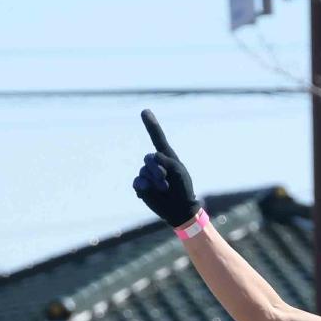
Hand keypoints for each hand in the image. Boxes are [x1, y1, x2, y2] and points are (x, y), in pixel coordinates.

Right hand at [133, 109, 202, 228]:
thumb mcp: (179, 172)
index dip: (150, 125)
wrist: (179, 209)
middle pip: (149, 158)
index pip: (157, 138)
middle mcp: (155, 164)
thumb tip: (153, 158)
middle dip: (157, 170)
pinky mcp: (141, 186)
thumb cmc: (183, 188)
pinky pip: (137, 183)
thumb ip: (167, 161)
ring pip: (143, 172)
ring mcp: (146, 174)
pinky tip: (152, 193)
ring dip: (155, 182)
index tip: (144, 111)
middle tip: (166, 181)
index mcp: (166, 157)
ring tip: (165, 189)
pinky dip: (145, 188)